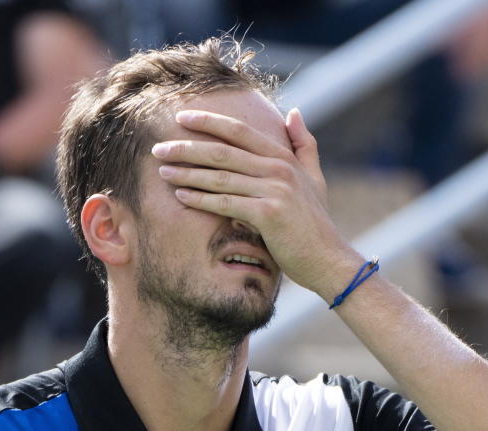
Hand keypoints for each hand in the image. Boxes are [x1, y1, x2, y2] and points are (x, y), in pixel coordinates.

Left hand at [151, 107, 361, 299]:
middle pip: (223, 151)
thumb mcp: (314, 178)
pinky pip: (225, 203)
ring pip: (220, 176)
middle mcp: (279, 169)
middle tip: (159, 147)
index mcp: (284, 157)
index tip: (180, 117)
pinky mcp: (268, 214)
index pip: (240, 132)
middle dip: (187, 148)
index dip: (209, 122)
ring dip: (187, 173)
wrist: (327, 259)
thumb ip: (304, 145)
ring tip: (162, 171)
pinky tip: (180, 196)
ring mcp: (274, 190)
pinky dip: (200, 199)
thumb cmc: (315, 223)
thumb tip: (294, 113)